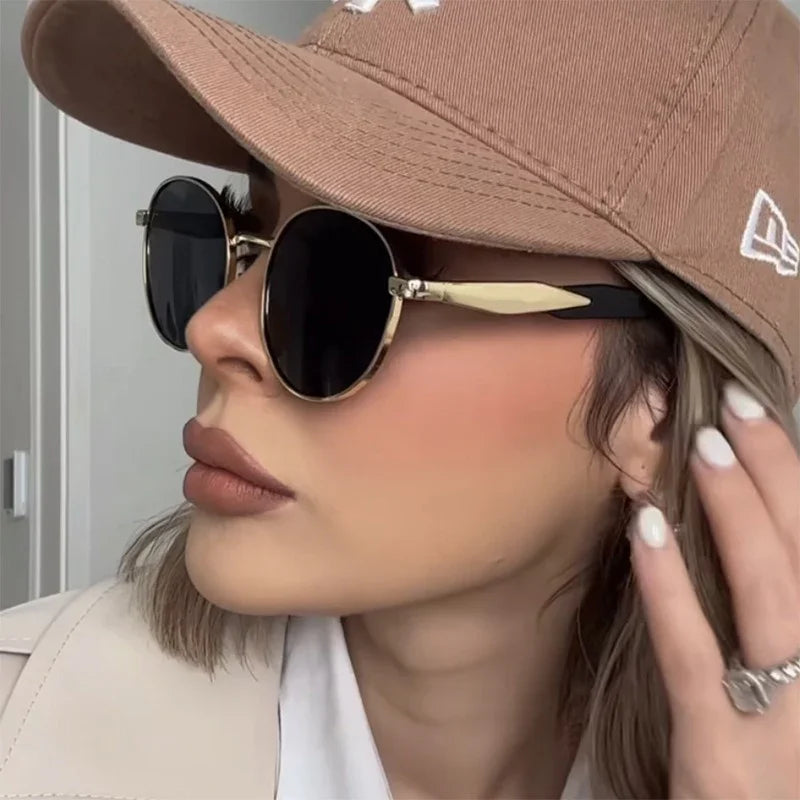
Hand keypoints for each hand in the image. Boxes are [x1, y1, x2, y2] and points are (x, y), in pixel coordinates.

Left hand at [630, 381, 799, 798]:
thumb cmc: (774, 753)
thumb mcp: (789, 679)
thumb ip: (776, 607)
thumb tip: (748, 520)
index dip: (794, 478)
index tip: (759, 416)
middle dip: (776, 473)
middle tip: (736, 404)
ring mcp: (787, 723)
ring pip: (769, 595)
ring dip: (736, 512)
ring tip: (703, 446)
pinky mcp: (724, 757)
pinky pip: (692, 656)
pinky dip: (670, 586)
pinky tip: (646, 529)